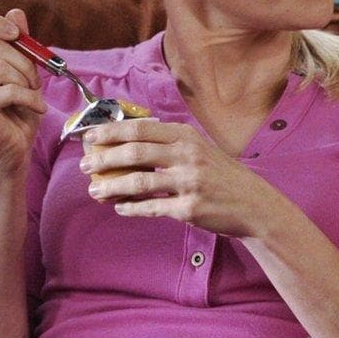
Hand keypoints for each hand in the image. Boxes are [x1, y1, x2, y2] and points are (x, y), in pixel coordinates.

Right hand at [0, 7, 47, 172]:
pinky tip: (35, 108)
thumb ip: (21, 45)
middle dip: (27, 65)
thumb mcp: (25, 74)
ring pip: (3, 67)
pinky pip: (9, 90)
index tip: (17, 34)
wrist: (14, 151)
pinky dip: (31, 98)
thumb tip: (16, 11)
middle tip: (34, 84)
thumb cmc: (19, 113)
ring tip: (31, 98)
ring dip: (28, 83)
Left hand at [81, 118, 289, 237]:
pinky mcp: (189, 209)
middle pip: (134, 152)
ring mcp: (189, 183)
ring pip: (137, 181)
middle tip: (84, 165)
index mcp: (188, 137)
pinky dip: (130, 208)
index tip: (90, 136)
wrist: (254, 205)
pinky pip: (150, 207)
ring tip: (94, 191)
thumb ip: (170, 145)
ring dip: (110, 186)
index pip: (141, 128)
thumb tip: (128, 145)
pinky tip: (120, 207)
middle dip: (103, 158)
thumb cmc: (223, 177)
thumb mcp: (202, 150)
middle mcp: (188, 156)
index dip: (111, 131)